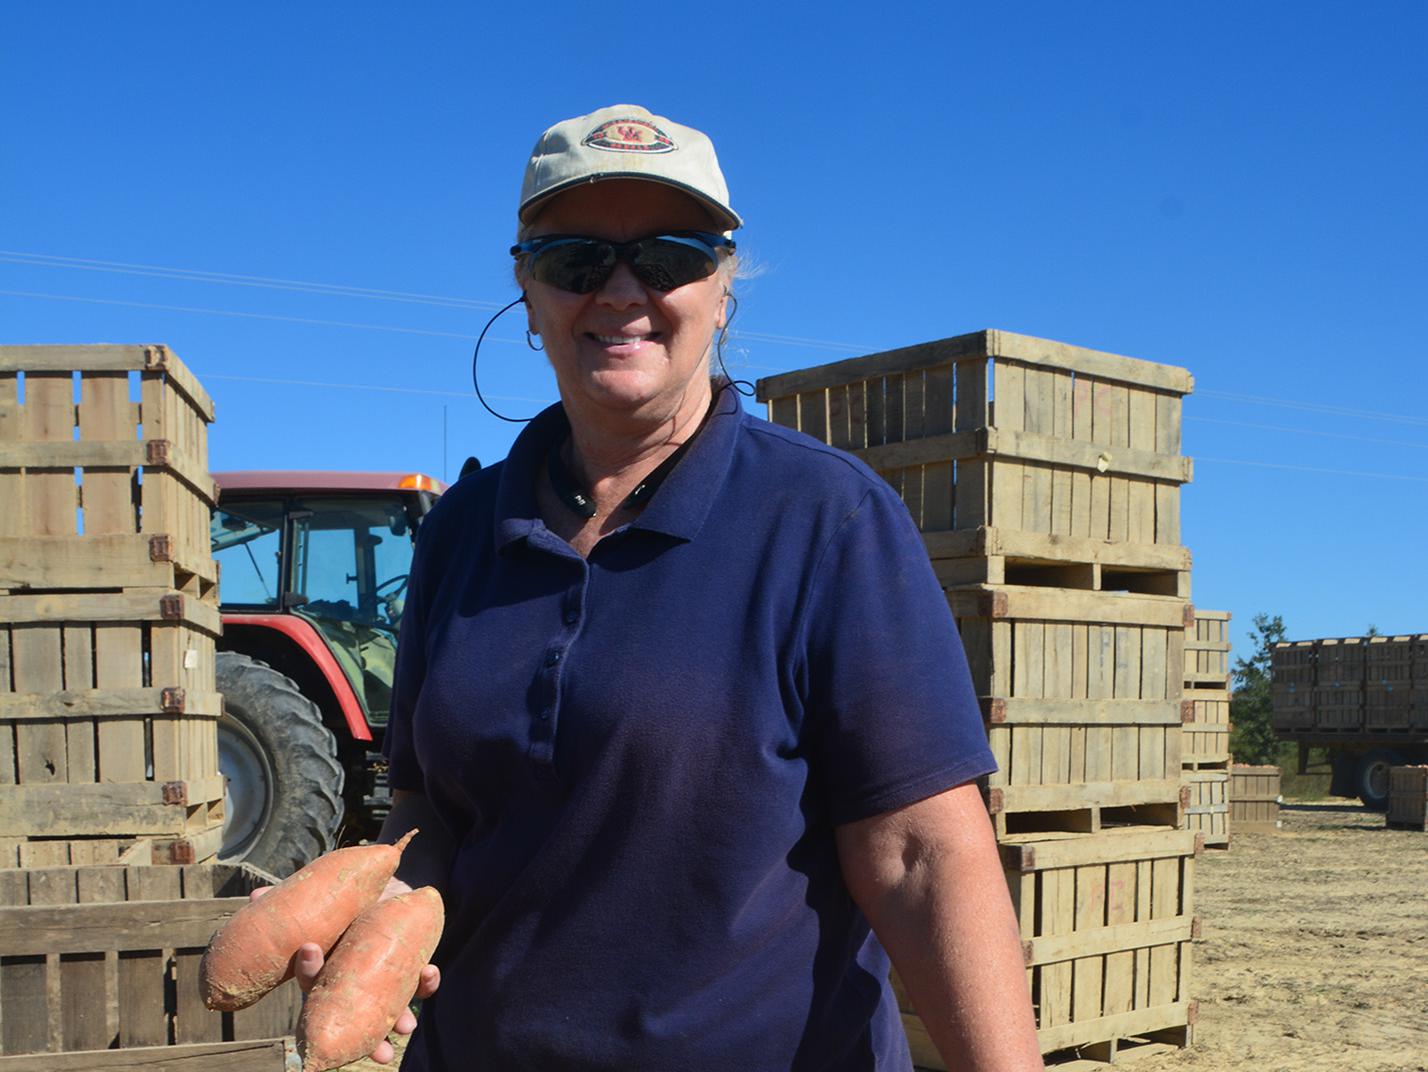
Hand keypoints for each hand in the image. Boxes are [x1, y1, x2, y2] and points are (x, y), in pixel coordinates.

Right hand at [249, 886, 442, 1064]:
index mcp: (329, 969)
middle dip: (367, 1041)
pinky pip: (419, 985)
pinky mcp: (410, 968)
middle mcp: (355, 984)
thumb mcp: (331, 899)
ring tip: (406, 1028)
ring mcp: (383, 980)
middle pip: (355, 1019)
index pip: (313, 982)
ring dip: (398, 1023)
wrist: (397, 883)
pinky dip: (426, 983)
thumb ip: (298, 898)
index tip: (311, 952)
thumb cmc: (355, 898)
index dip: (309, 972)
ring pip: (389, 1013)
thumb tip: (254, 895)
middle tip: (378, 1052)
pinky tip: (429, 973)